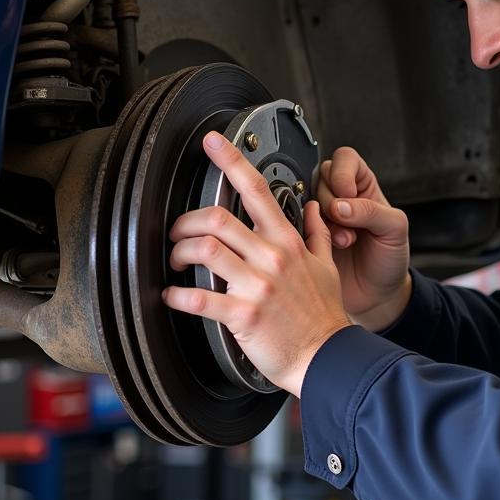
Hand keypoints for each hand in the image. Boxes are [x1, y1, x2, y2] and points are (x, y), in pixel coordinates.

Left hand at [162, 132, 351, 397]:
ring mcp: (257, 285)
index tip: (212, 142)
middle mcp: (271, 257)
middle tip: (178, 232)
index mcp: (287, 242)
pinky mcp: (243, 315)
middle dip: (186, 221)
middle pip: (216, 217)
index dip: (231, 160)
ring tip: (176, 262)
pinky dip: (177, 296)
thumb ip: (317, 234)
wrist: (328, 358)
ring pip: (204, 249)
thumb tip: (313, 209)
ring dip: (180, 252)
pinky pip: (199, 299)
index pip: (257, 189)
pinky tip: (171, 297)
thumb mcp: (327, 267)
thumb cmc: (325, 316)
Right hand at [315, 147, 411, 331]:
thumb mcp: (395, 230)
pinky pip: (295, 226)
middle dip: (333, 204)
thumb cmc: (389, 259)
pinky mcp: (308, 237)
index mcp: (362, 186)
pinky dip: (310, 237)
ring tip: (343, 242)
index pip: (345, 159)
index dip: (343, 174)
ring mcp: (321, 218)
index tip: (349, 195)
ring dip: (323, 223)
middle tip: (348, 228)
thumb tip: (342, 205)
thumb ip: (372, 211)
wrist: (376, 295)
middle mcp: (339, 197)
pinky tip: (326, 249)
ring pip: (305, 201)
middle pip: (320, 178)